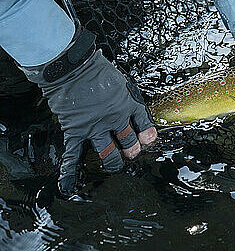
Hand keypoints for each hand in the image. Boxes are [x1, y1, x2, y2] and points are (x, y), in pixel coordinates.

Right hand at [20, 29, 156, 197]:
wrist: (71, 67)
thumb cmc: (95, 68)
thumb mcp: (120, 80)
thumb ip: (125, 94)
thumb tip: (127, 102)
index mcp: (127, 103)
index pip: (142, 122)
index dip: (147, 133)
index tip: (149, 139)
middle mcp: (115, 118)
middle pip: (128, 141)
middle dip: (132, 150)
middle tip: (132, 153)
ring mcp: (95, 126)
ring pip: (108, 151)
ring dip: (113, 160)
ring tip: (115, 164)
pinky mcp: (76, 131)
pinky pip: (73, 154)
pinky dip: (70, 170)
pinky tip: (70, 183)